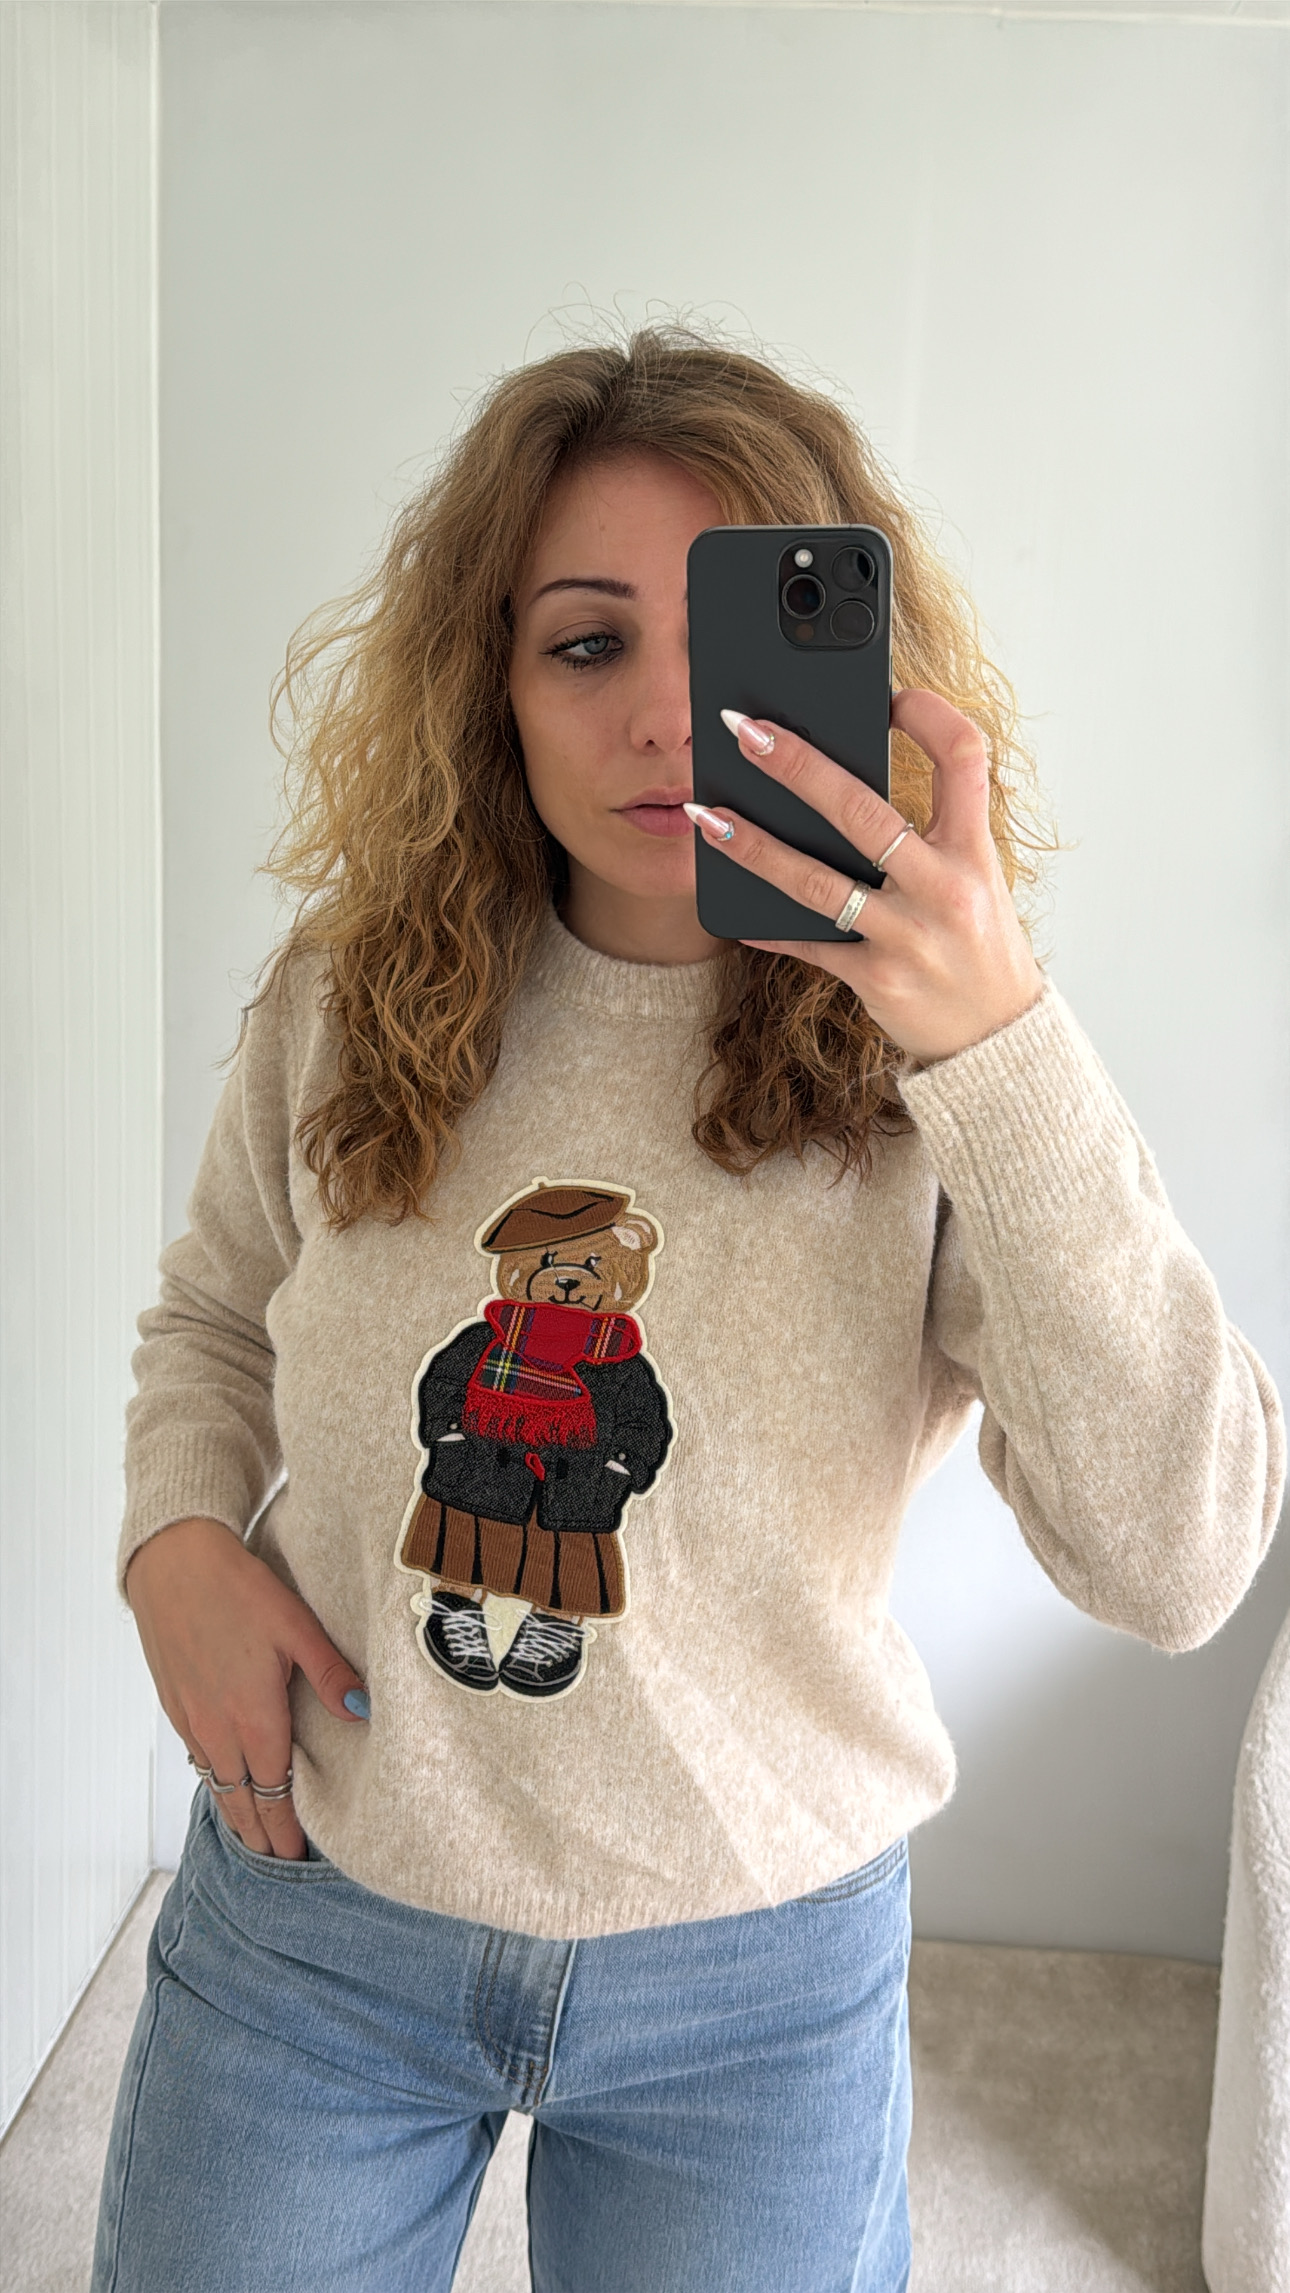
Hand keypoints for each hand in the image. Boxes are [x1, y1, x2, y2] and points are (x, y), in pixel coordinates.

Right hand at [125, 1517, 368, 1859]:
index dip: (284, 1830)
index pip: (273, 1792)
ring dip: (235, 1812)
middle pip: (241, 1800)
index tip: (296, 1858)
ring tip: (252, 1837)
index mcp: (253, 1718)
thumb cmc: (237, 1589)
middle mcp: (217, 1729)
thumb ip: (330, 1673)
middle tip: (277, 1861)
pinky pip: (197, 1758)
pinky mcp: (174, 1703)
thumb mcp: (296, 1627)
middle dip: (260, 1834)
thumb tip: (363, 1711)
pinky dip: (214, 1781)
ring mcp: (190, 1719)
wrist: (172, 1564)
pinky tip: (223, 1781)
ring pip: (215, 1782)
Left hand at [687, 689, 1043, 1064]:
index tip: (891, 696)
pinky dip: (768, 929)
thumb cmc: (977, 946)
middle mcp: (946, 888)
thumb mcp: (975, 881)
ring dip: (753, 846)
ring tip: (704, 816)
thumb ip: (926, 837)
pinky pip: (810, 945)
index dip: (930, 716)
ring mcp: (910, 936)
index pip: (965, 757)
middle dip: (798, 766)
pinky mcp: (879, 979)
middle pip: (863, 811)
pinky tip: (733, 915)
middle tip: (746, 731)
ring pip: (817, 882)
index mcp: (975, 850)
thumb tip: (843, 787)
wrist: (997, 1037)